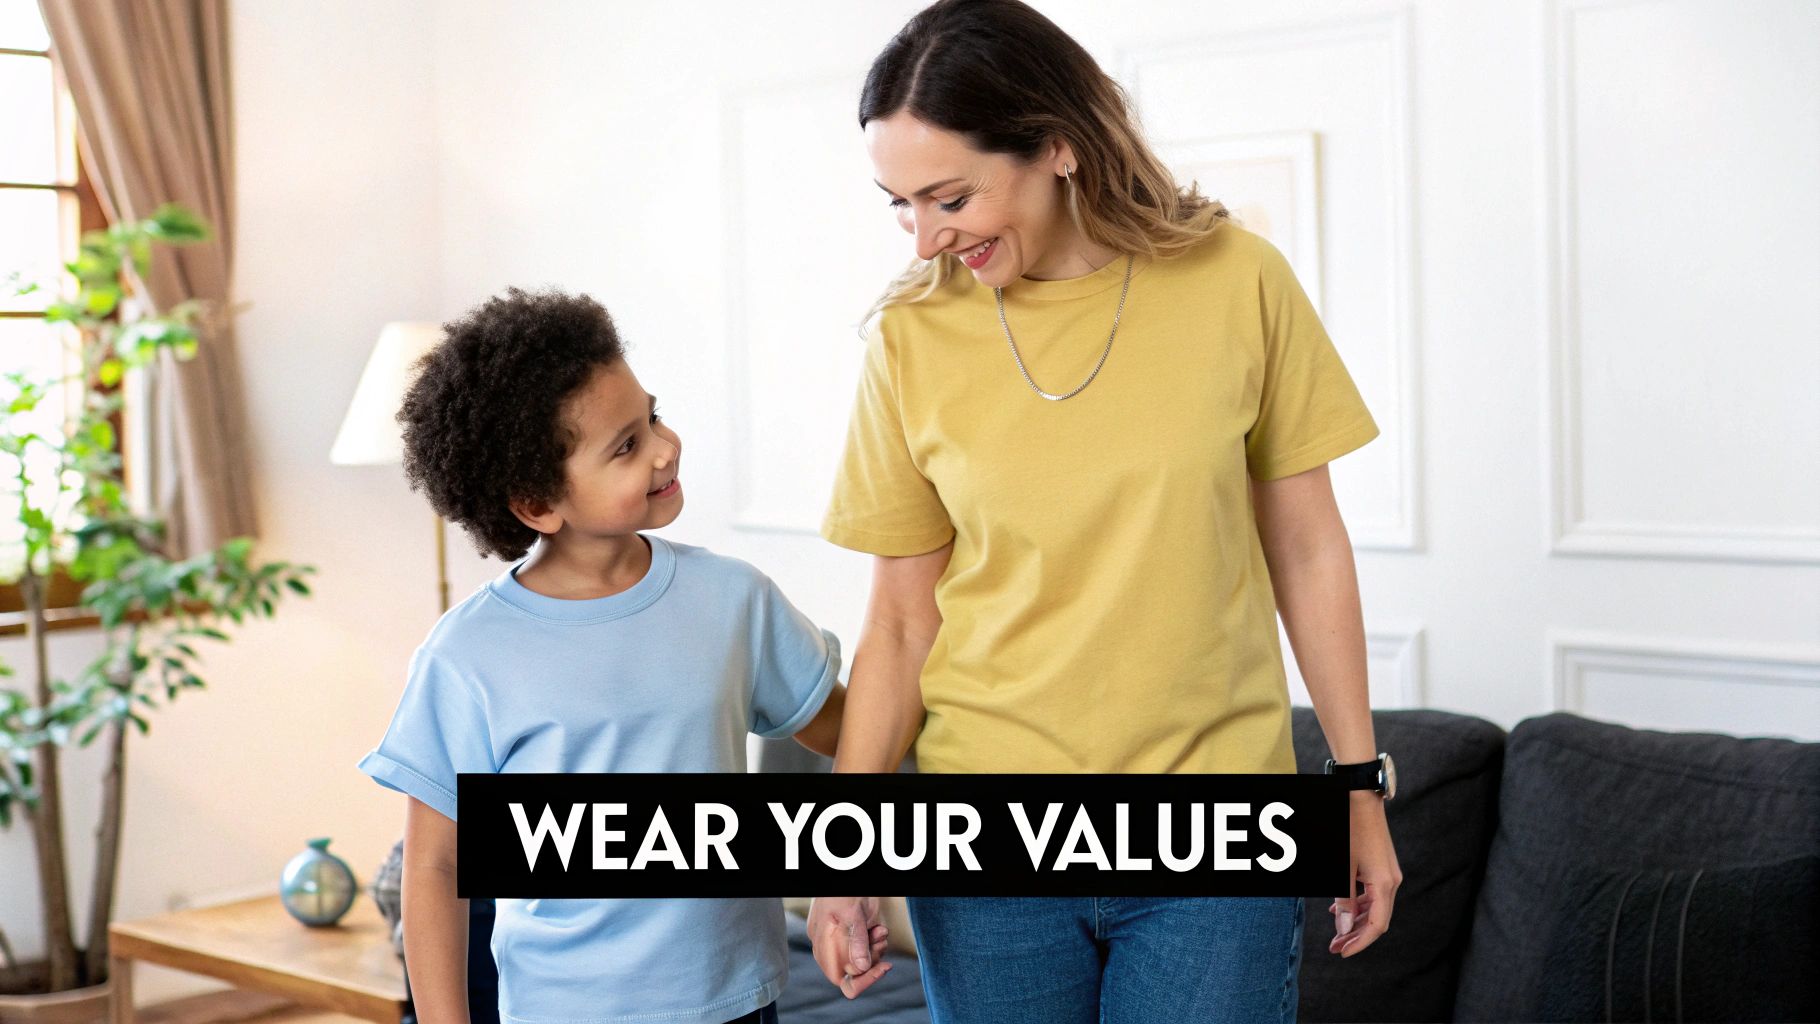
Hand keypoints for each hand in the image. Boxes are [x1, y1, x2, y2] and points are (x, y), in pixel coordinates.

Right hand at [808, 896, 891, 997]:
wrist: (845, 875)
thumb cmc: (843, 892)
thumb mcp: (853, 914)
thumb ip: (856, 941)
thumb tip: (860, 968)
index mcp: (824, 945)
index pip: (842, 979)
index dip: (863, 980)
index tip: (883, 968)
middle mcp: (829, 948)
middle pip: (855, 972)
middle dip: (872, 959)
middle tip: (880, 939)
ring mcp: (839, 942)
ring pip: (863, 961)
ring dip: (876, 948)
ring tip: (880, 931)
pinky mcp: (851, 937)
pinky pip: (866, 950)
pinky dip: (875, 941)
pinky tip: (878, 928)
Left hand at [1329, 793, 1401, 956]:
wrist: (1360, 799)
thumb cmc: (1349, 830)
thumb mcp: (1342, 868)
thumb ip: (1344, 901)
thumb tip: (1344, 929)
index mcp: (1384, 885)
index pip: (1376, 926)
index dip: (1359, 943)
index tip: (1342, 952)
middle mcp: (1392, 882)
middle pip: (1376, 920)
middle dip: (1355, 936)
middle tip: (1335, 947)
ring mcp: (1389, 874)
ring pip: (1374, 908)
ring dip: (1356, 921)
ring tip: (1337, 933)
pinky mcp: (1382, 867)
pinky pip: (1372, 894)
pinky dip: (1358, 905)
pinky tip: (1341, 910)